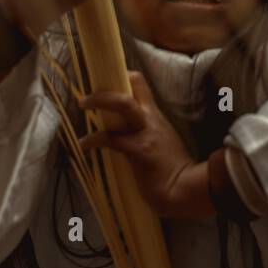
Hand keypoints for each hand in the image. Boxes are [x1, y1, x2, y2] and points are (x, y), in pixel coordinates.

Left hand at [78, 70, 213, 218]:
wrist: (184, 188)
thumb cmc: (172, 169)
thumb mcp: (162, 141)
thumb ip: (147, 131)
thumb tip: (126, 131)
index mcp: (156, 116)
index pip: (141, 86)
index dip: (122, 79)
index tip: (105, 83)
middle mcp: (151, 120)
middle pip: (133, 88)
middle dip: (107, 88)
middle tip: (86, 97)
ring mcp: (146, 133)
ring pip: (123, 104)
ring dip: (100, 101)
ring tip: (83, 105)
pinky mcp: (139, 150)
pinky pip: (111, 138)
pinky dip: (93, 139)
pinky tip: (84, 144)